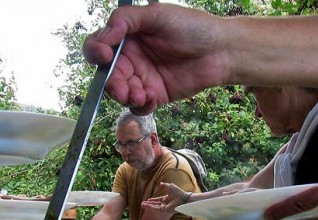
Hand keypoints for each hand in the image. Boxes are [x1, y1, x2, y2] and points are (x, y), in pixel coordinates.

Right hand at [83, 3, 226, 113]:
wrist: (221, 51)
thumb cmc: (192, 27)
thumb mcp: (157, 14)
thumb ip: (126, 20)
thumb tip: (104, 35)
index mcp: (127, 36)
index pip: (98, 46)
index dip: (96, 52)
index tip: (105, 56)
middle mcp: (131, 58)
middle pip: (107, 74)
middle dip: (112, 83)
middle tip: (123, 88)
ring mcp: (142, 78)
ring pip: (120, 92)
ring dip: (125, 96)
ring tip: (140, 95)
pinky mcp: (155, 95)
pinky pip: (139, 106)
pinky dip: (140, 106)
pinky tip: (151, 99)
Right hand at [140, 182, 185, 212]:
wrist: (182, 198)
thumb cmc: (178, 192)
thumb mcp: (170, 186)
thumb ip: (164, 185)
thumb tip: (160, 183)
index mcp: (167, 198)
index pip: (158, 199)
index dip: (153, 200)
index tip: (148, 200)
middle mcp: (165, 203)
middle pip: (155, 204)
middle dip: (148, 204)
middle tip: (142, 203)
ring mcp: (165, 207)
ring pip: (154, 206)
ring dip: (148, 206)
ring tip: (142, 205)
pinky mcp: (164, 210)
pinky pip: (156, 208)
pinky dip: (150, 207)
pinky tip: (146, 206)